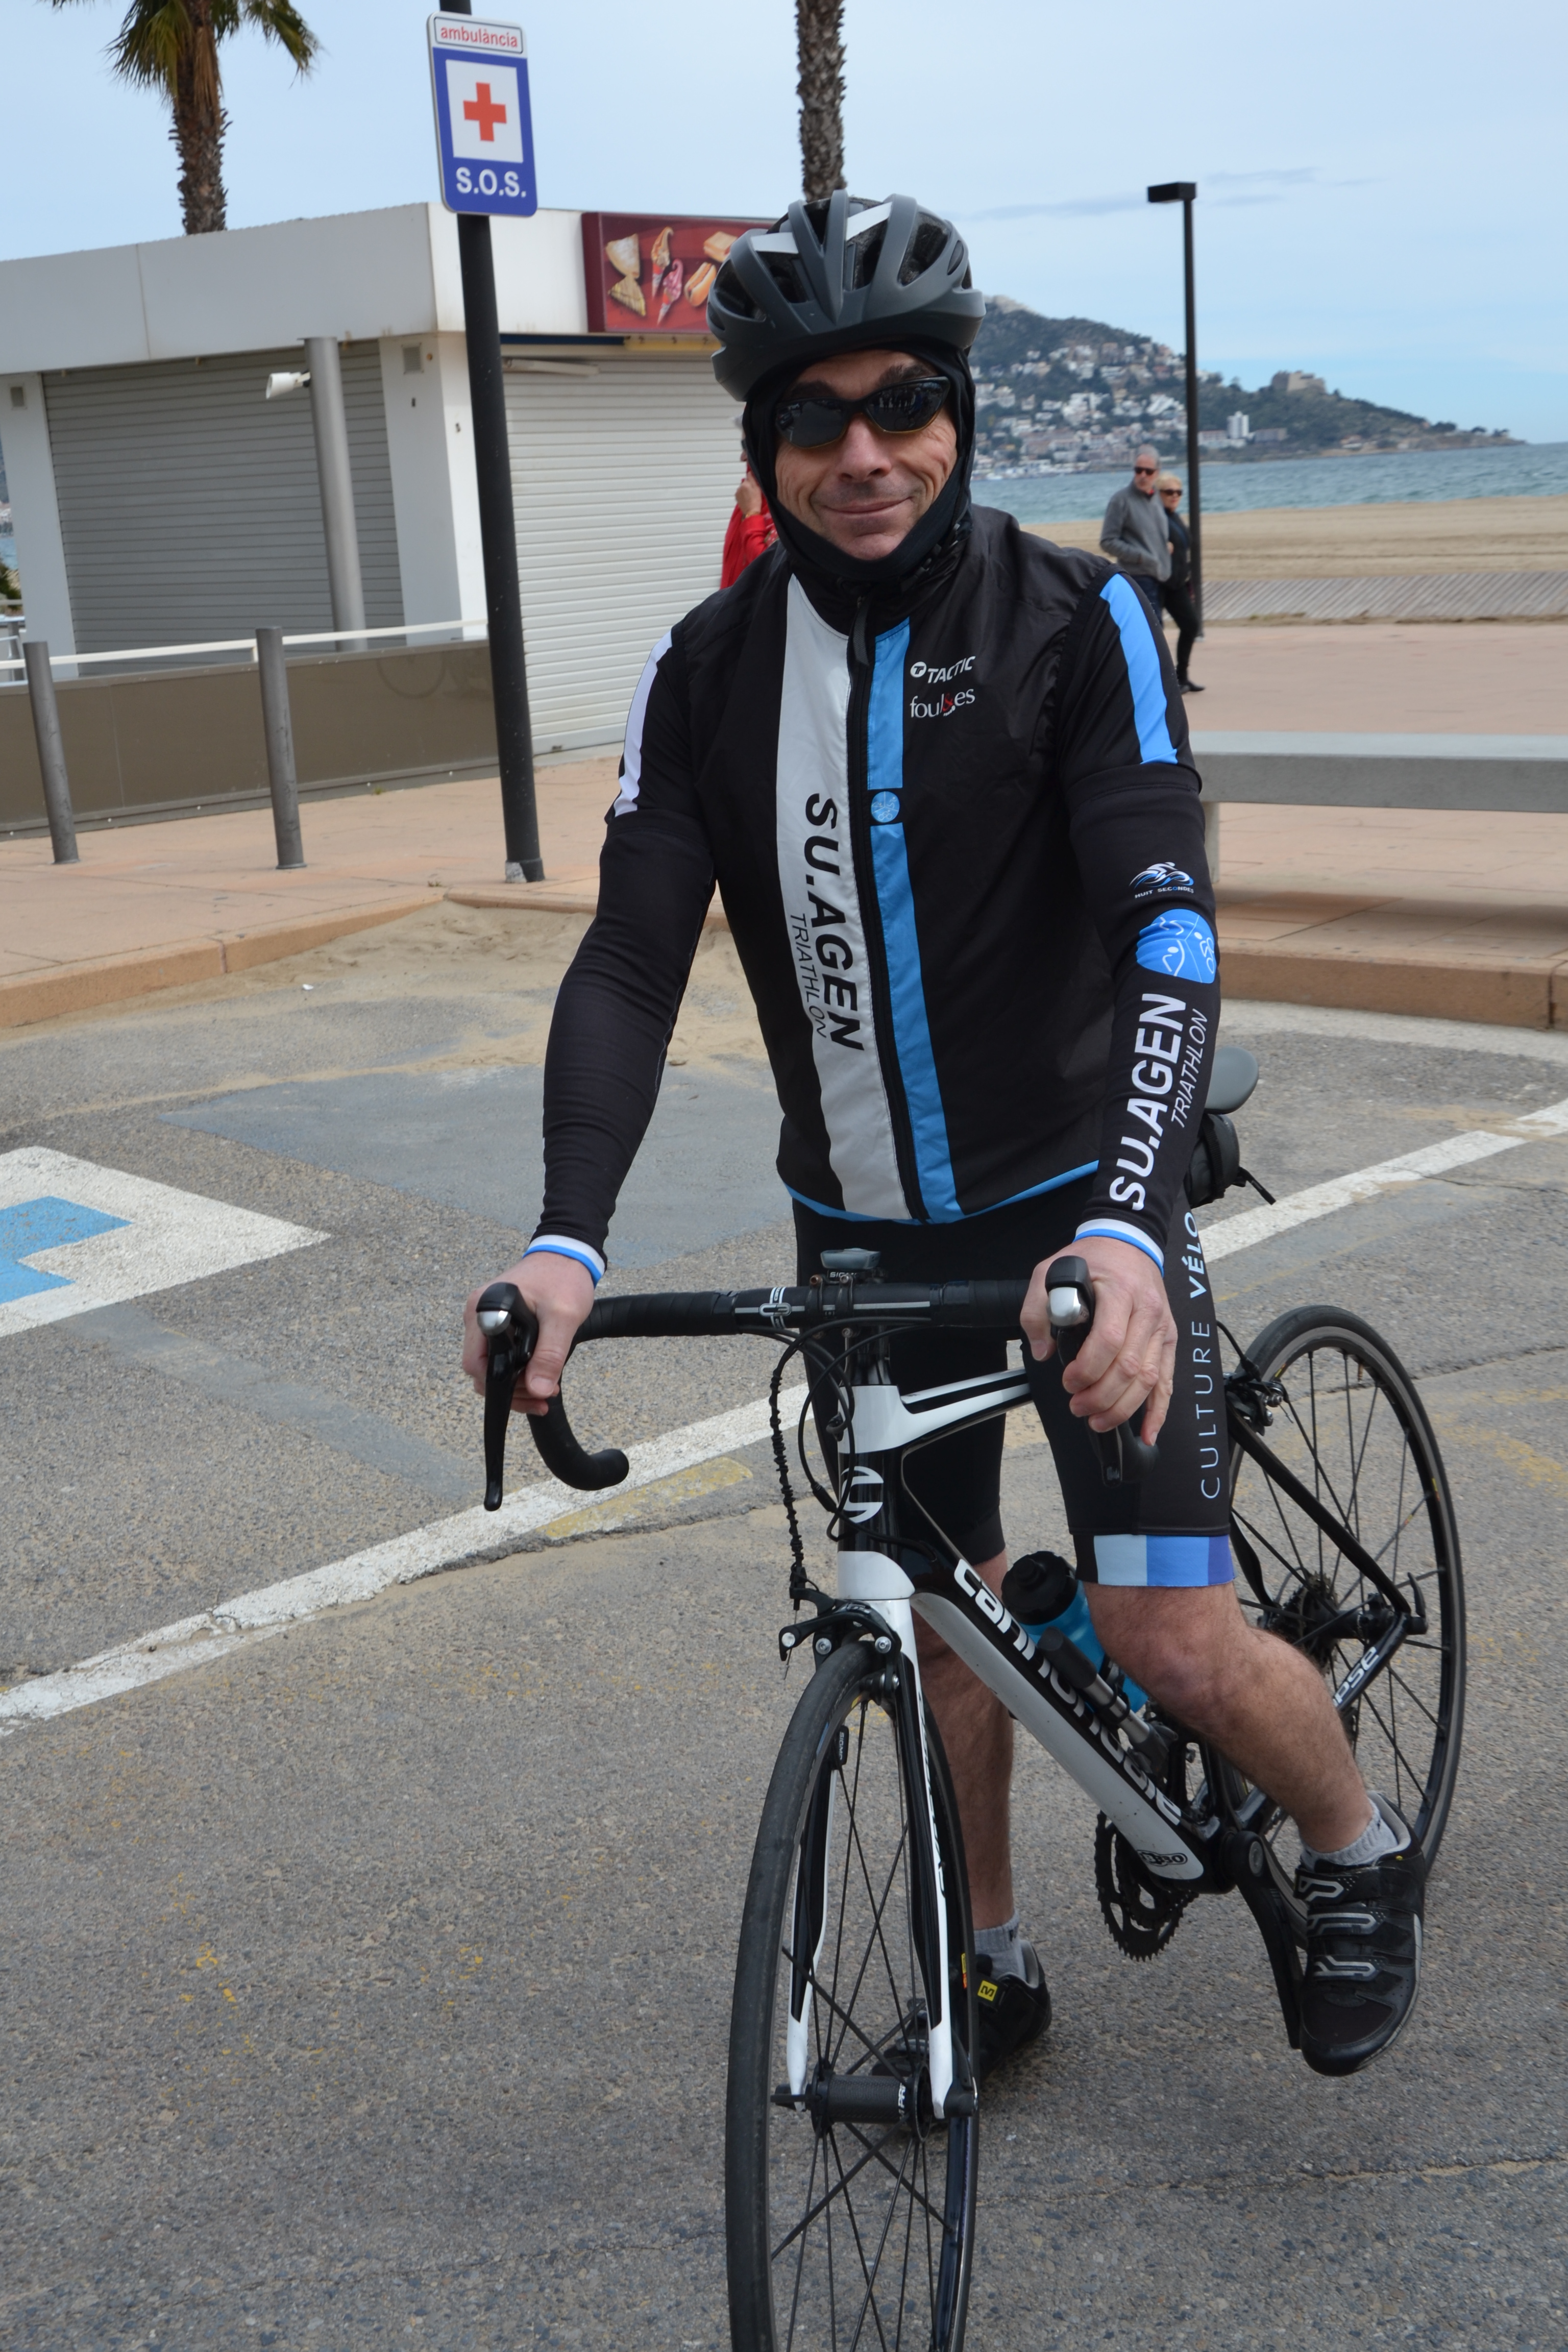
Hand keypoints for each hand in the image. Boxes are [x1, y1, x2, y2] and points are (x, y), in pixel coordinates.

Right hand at [462, 1251, 596, 1417]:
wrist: (567, 1253)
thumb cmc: (562, 1276)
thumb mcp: (562, 1317)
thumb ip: (549, 1354)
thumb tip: (538, 1389)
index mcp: (484, 1310)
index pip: (476, 1364)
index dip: (500, 1386)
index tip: (531, 1395)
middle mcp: (478, 1316)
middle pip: (481, 1369)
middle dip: (512, 1390)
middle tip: (543, 1397)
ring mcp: (486, 1320)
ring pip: (491, 1365)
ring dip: (516, 1383)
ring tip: (545, 1390)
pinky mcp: (499, 1323)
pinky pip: (500, 1355)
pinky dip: (517, 1370)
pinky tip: (539, 1377)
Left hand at [736, 473, 762, 516]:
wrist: (751, 512)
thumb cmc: (756, 501)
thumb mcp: (758, 488)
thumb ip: (753, 479)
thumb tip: (750, 472)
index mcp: (745, 483)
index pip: (748, 475)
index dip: (752, 479)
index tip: (755, 483)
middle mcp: (740, 486)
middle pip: (745, 482)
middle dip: (749, 484)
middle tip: (753, 491)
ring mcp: (737, 492)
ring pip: (742, 487)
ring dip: (745, 489)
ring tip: (750, 496)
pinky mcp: (736, 497)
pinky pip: (740, 492)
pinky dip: (742, 494)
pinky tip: (746, 498)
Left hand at [1020, 1237, 1176, 1441]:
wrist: (1128, 1242)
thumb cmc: (1090, 1259)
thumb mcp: (1049, 1272)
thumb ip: (1037, 1310)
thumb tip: (1043, 1352)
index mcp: (1120, 1292)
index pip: (1109, 1340)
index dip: (1087, 1369)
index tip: (1068, 1381)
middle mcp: (1147, 1311)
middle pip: (1130, 1367)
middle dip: (1102, 1396)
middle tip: (1078, 1407)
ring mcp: (1162, 1328)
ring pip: (1150, 1379)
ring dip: (1124, 1408)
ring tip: (1098, 1421)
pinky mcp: (1168, 1340)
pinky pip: (1167, 1380)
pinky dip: (1159, 1411)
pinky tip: (1147, 1432)